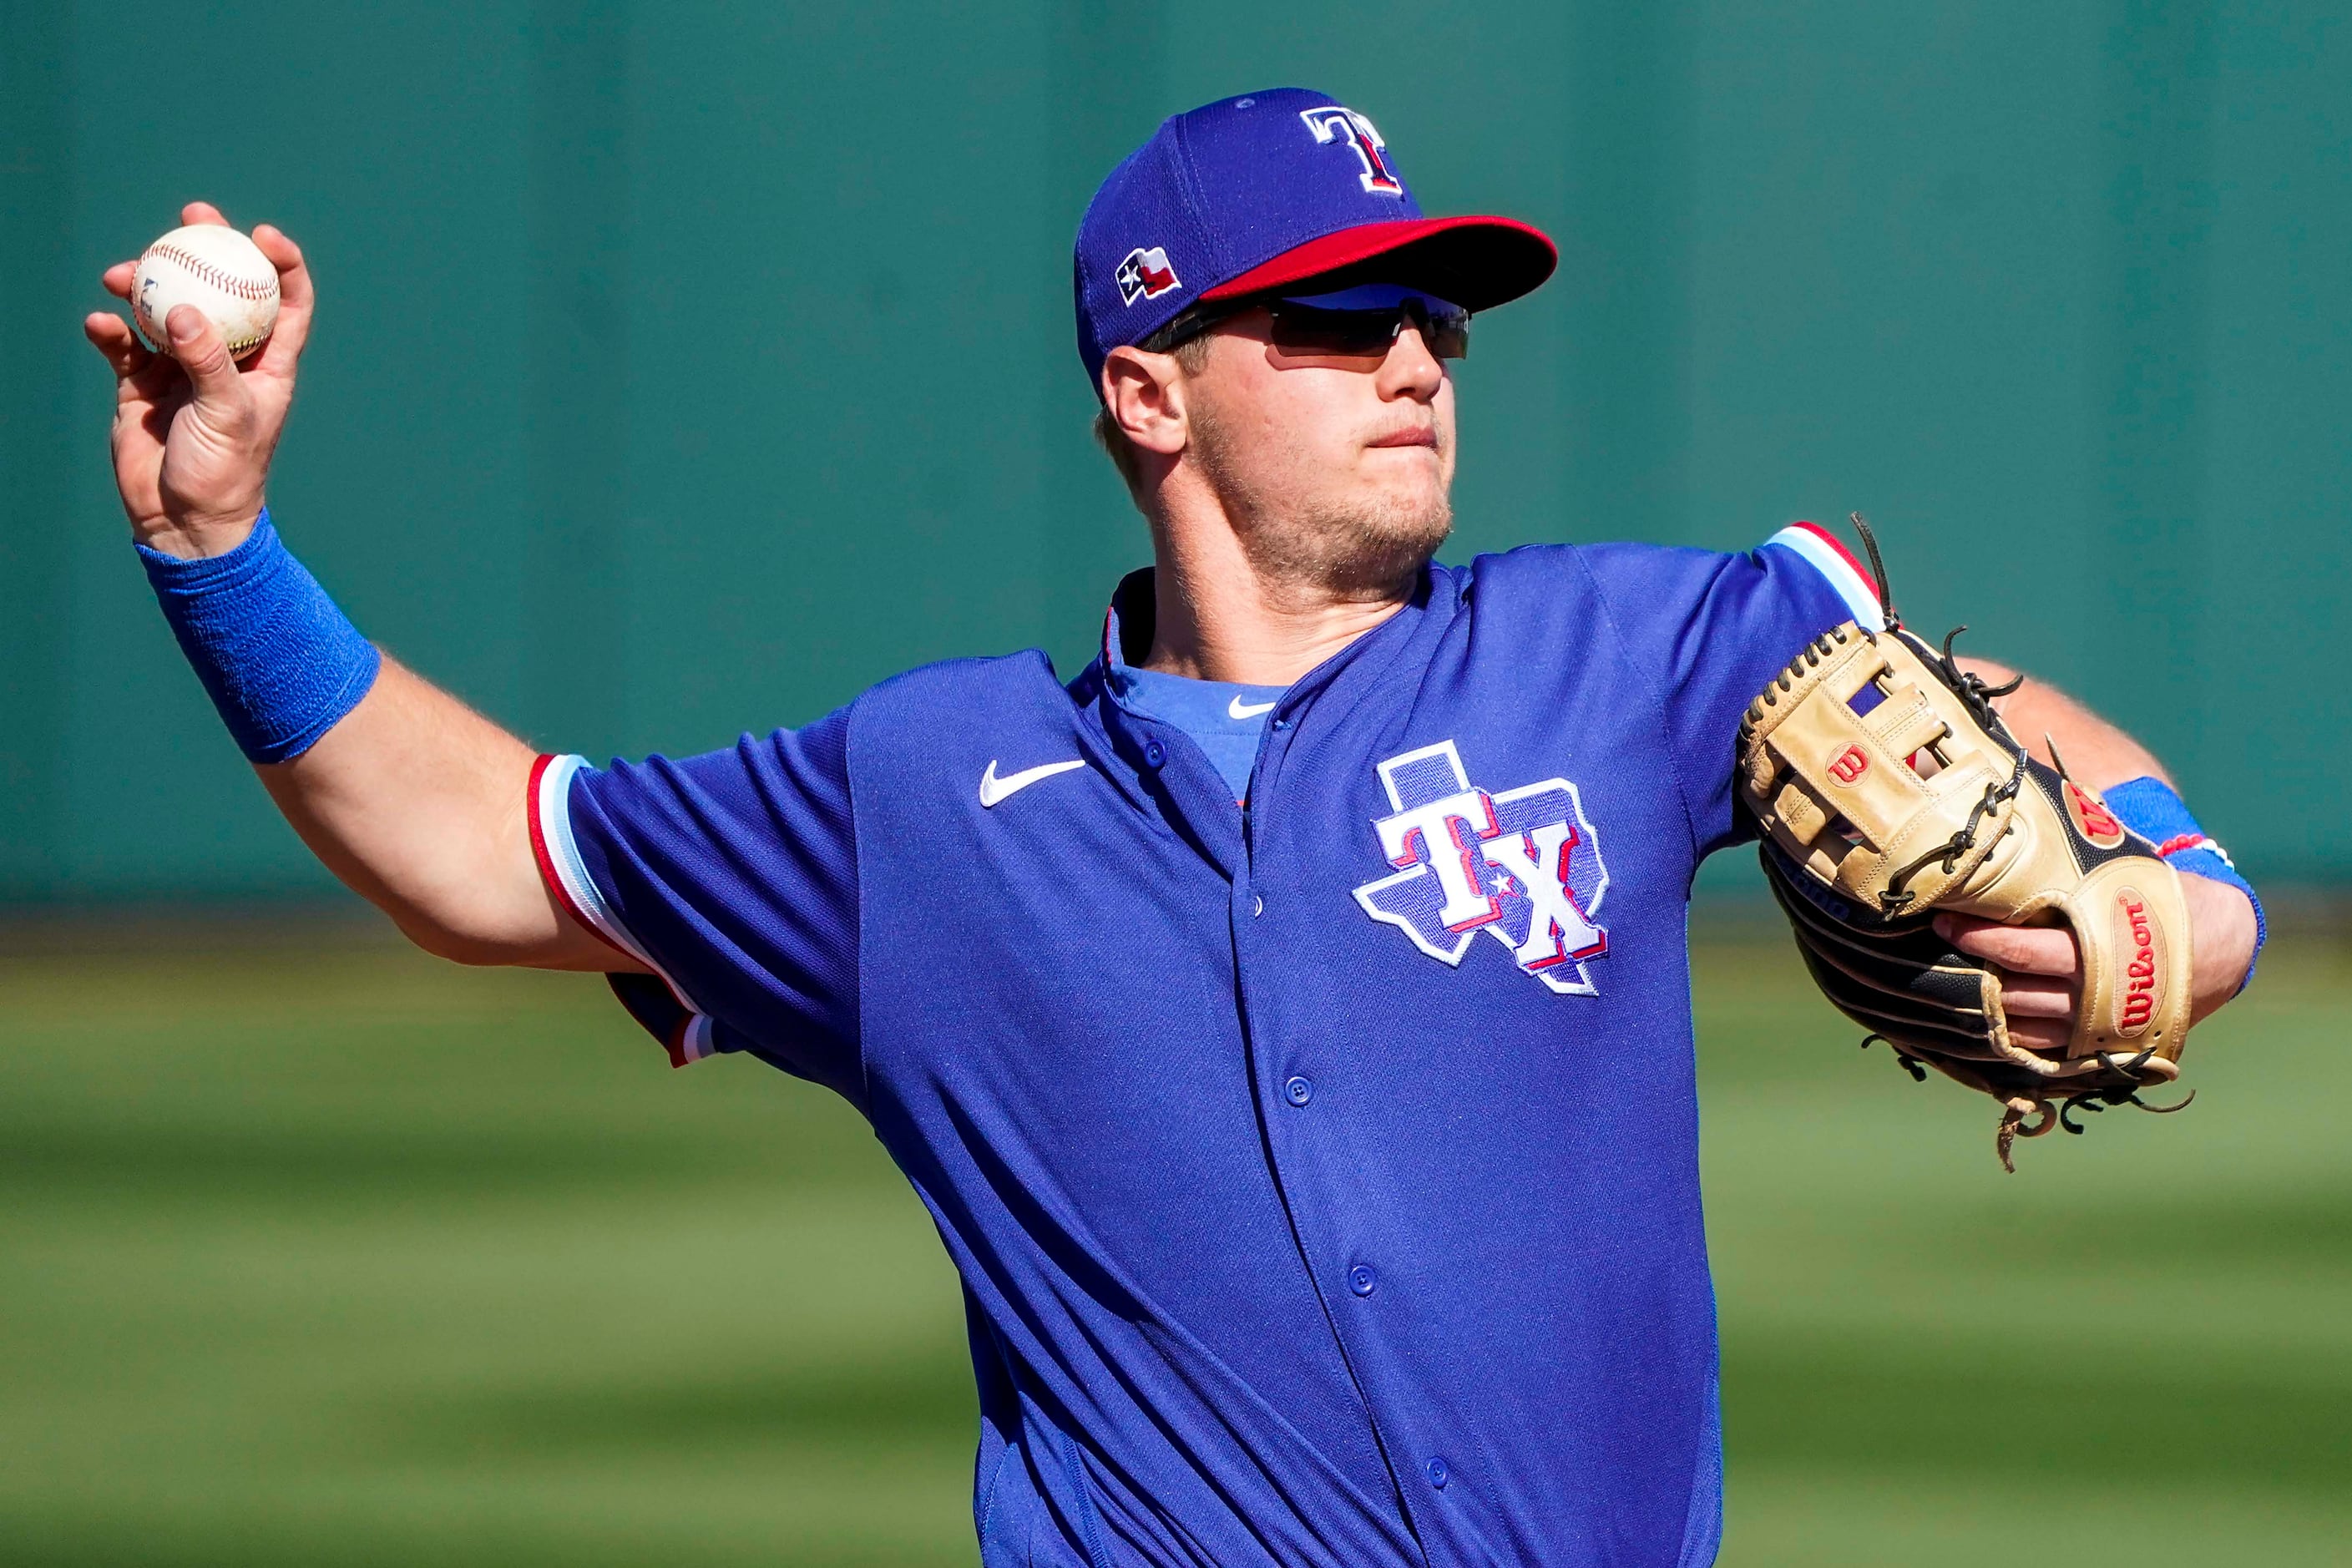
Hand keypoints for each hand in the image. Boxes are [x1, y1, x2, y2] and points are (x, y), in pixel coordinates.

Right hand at [82, 202, 316, 559]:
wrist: (182, 520)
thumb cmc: (224, 473)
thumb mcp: (227, 414)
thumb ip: (208, 361)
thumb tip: (180, 310)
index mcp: (268, 364)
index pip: (287, 303)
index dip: (282, 263)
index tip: (261, 234)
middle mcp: (228, 358)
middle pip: (223, 290)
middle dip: (208, 248)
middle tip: (191, 215)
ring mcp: (182, 366)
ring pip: (165, 307)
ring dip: (145, 284)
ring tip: (122, 274)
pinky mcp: (141, 382)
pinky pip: (124, 342)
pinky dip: (111, 328)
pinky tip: (100, 322)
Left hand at [1935, 873, 2259, 1051]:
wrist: (2219, 948)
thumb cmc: (2161, 896)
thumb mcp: (2128, 866)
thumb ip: (2082, 846)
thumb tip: (2038, 797)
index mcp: (2101, 945)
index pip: (2022, 947)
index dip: (1978, 934)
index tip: (1944, 915)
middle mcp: (2094, 991)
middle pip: (2015, 984)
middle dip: (1971, 960)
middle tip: (1939, 934)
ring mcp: (2093, 1024)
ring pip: (2021, 1019)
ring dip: (1982, 998)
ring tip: (1946, 970)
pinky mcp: (2094, 1044)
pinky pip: (2038, 1045)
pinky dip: (2006, 1030)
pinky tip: (1978, 1008)